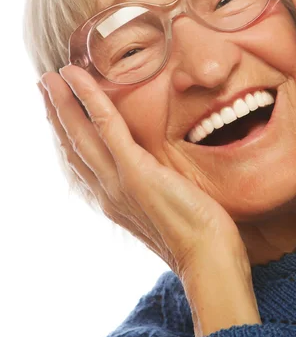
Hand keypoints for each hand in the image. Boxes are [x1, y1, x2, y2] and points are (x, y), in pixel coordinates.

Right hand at [39, 66, 247, 279]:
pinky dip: (89, 99)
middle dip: (57, 114)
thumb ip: (158, 192)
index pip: (84, 162)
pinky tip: (76, 78)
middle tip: (46, 85)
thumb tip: (165, 180)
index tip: (61, 113)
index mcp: (116, 201)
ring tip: (51, 77)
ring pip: (81, 133)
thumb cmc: (199, 237)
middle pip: (74, 146)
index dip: (70, 135)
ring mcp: (118, 182)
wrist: (208, 259)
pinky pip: (106, 127)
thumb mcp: (170, 211)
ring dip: (63, 102)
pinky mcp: (135, 172)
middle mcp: (108, 192)